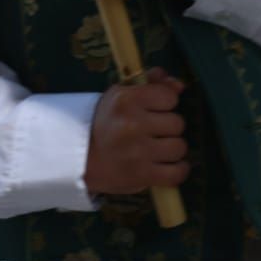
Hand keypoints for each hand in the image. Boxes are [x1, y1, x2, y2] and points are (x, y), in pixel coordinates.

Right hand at [84, 68, 190, 194]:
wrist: (80, 158)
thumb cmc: (106, 123)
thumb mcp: (122, 95)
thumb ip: (152, 84)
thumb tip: (180, 86)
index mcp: (126, 100)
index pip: (170, 97)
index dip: (166, 104)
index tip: (155, 110)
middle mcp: (133, 124)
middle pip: (177, 124)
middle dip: (169, 128)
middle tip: (154, 132)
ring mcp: (138, 152)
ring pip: (179, 147)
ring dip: (172, 149)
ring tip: (159, 149)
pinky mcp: (141, 176)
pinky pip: (177, 174)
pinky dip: (178, 171)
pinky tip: (171, 166)